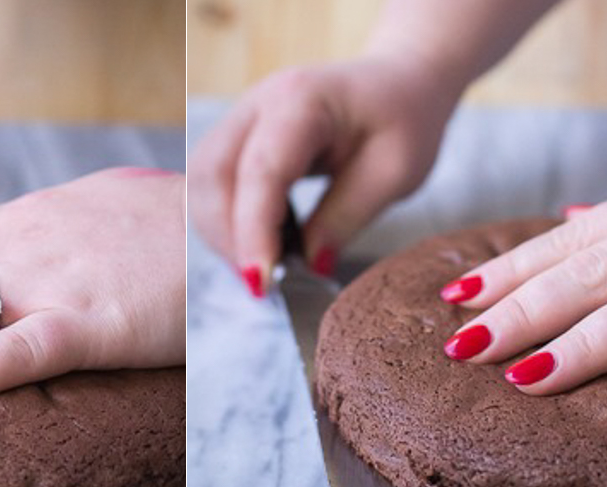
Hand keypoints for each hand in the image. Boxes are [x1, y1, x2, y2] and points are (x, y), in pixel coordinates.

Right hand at [188, 56, 457, 295]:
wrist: (398, 84)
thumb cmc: (404, 122)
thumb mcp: (395, 172)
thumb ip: (347, 217)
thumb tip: (308, 265)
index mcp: (301, 100)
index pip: (260, 171)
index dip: (254, 231)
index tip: (261, 283)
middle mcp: (258, 104)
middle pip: (212, 175)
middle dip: (229, 239)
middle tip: (265, 283)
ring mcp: (241, 120)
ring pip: (201, 184)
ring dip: (222, 235)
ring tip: (264, 266)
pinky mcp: (236, 142)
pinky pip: (210, 187)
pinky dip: (225, 226)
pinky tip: (260, 246)